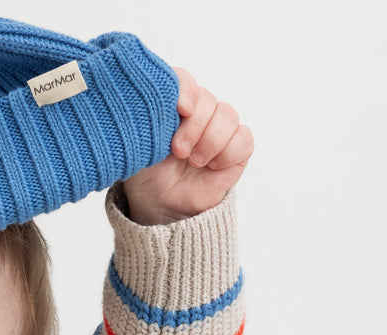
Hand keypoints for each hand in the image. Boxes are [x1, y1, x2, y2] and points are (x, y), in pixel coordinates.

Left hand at [122, 70, 252, 225]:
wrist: (158, 203)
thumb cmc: (148, 170)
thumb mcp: (143, 138)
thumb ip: (157, 112)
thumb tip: (181, 103)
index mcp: (175, 102)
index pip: (186, 81)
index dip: (187, 91)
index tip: (180, 110)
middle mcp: (199, 112)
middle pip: (209, 100)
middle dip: (194, 126)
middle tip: (179, 150)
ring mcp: (218, 130)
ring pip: (228, 116)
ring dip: (210, 141)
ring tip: (194, 161)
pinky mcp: (235, 151)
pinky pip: (244, 139)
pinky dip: (228, 152)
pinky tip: (212, 166)